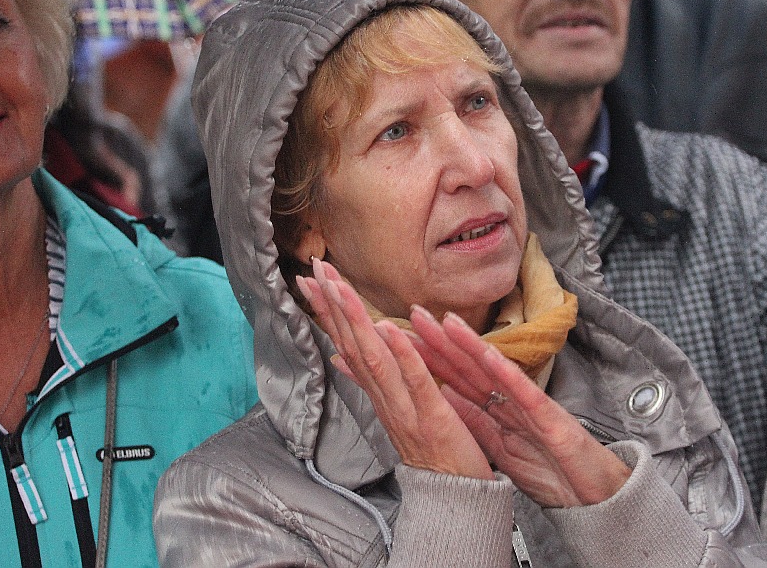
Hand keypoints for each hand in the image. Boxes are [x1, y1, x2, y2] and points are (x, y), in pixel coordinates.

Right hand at [296, 259, 493, 479]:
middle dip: (334, 303)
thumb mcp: (395, 411)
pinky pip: (414, 381)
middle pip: (353, 343)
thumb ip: (369, 381)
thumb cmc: (432, 452)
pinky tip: (388, 326)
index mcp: (380, 392)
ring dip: (356, 319)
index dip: (329, 309)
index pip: (348, 342)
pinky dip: (400, 353)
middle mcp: (384, 397)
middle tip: (315, 267)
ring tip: (338, 285)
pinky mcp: (432, 417)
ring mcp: (405, 407)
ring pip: (374, 357)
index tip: (311, 278)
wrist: (455, 499)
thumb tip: (340, 356)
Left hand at [408, 308, 632, 508]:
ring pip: (495, 370)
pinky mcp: (550, 419)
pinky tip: (490, 354)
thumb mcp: (502, 450)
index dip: (430, 357)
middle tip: (413, 314)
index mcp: (498, 410)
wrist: (594, 498)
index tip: (402, 339)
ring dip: (470, 344)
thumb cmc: (553, 473)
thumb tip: (445, 398)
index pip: (457, 378)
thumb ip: (477, 422)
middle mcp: (511, 401)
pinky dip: (507, 372)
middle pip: (470, 366)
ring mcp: (531, 406)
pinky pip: (525, 392)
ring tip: (446, 321)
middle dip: (441, 339)